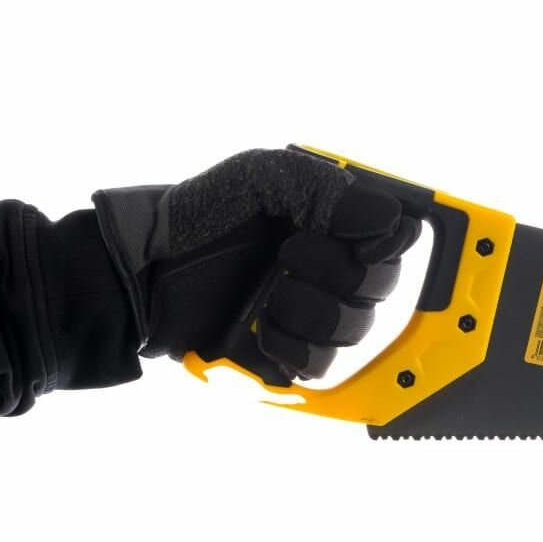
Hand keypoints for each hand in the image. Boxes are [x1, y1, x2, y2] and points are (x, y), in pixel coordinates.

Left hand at [94, 148, 419, 381]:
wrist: (143, 271)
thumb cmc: (200, 214)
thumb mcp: (262, 177)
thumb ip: (327, 190)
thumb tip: (391, 220)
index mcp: (337, 221)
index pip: (399, 236)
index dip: (385, 243)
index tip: (351, 239)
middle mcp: (335, 266)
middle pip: (383, 285)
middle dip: (337, 273)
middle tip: (287, 256)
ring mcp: (315, 312)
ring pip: (358, 328)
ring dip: (313, 311)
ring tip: (270, 295)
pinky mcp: (291, 352)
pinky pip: (324, 364)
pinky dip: (298, 348)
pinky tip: (267, 329)